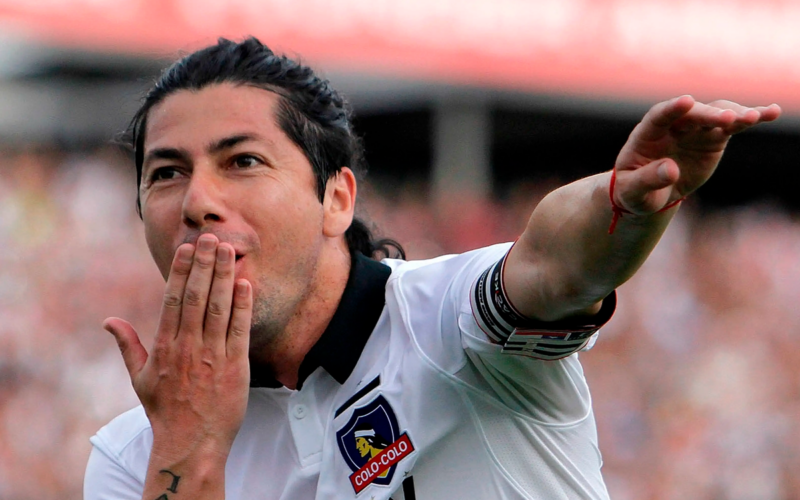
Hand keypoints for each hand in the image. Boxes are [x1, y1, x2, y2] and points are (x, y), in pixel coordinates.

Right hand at [104, 233, 251, 463]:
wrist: (191, 443)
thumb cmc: (165, 411)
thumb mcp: (140, 378)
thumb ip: (128, 346)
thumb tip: (109, 321)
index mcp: (165, 346)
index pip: (173, 300)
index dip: (181, 271)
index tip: (187, 248)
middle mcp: (188, 347)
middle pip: (196, 297)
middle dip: (205, 264)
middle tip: (212, 237)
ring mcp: (212, 356)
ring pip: (218, 308)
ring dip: (224, 277)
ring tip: (230, 250)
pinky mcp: (235, 367)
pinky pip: (239, 330)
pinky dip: (243, 306)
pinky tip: (246, 284)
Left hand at [612, 95, 780, 213]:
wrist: (649, 194)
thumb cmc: (634, 191)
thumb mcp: (633, 191)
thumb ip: (648, 180)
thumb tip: (670, 169)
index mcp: (647, 134)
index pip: (659, 116)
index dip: (672, 109)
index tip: (687, 101)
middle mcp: (672, 127)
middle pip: (692, 115)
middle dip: (709, 115)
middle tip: (729, 119)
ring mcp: (694, 130)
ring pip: (716, 115)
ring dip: (735, 114)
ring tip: (756, 116)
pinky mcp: (712, 138)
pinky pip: (732, 126)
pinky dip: (751, 119)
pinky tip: (772, 112)